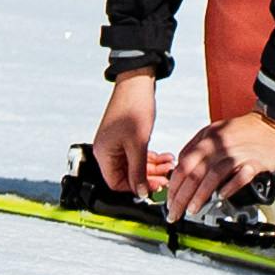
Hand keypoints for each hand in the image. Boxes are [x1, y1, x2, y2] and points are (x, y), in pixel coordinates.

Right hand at [85, 75, 157, 197]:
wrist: (137, 82)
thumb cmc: (133, 107)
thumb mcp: (138, 143)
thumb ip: (138, 170)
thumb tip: (140, 192)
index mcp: (104, 154)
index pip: (116, 183)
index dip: (135, 188)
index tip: (154, 187)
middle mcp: (107, 151)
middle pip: (127, 175)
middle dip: (148, 177)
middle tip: (167, 177)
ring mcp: (116, 144)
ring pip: (135, 165)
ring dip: (153, 167)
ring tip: (170, 164)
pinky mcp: (125, 138)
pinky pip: (137, 155)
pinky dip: (152, 157)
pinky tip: (166, 157)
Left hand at [160, 110, 274, 221]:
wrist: (273, 122)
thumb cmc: (244, 130)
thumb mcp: (214, 132)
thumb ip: (197, 149)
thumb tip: (181, 169)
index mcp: (207, 139)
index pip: (182, 165)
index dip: (173, 186)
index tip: (170, 200)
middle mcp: (219, 146)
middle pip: (193, 174)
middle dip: (180, 197)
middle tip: (175, 212)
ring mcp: (237, 154)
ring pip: (212, 176)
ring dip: (200, 195)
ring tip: (192, 210)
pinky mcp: (255, 162)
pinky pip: (240, 176)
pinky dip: (230, 187)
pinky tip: (222, 196)